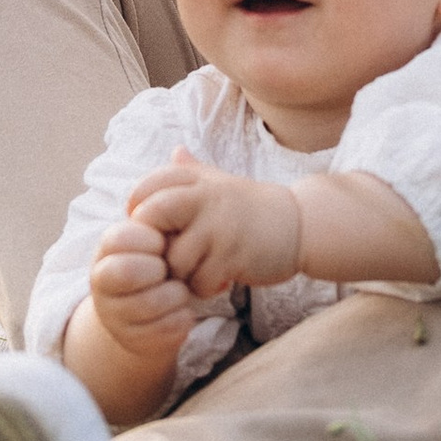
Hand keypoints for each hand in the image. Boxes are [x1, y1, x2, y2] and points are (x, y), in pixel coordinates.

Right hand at [84, 214, 201, 362]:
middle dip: (157, 269)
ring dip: (175, 295)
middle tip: (166, 270)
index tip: (160, 243)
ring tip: (178, 291)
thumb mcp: (151, 236)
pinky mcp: (132, 341)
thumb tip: (180, 167)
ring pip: (150, 303)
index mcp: (106, 250)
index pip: (119, 238)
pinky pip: (166, 328)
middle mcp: (101, 283)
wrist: (146, 312)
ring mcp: (114, 315)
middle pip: (126, 271)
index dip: (148, 239)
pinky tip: (181, 311)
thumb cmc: (154, 262)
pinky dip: (182, 319)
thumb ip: (159, 213)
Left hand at [125, 150, 303, 302]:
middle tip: (167, 257)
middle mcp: (205, 198)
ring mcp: (220, 226)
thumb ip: (194, 171)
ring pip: (174, 259)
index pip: (147, 187)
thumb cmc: (254, 207)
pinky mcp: (235, 255)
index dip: (138, 210)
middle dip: (154, 245)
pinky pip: (200, 281)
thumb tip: (174, 151)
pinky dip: (204, 289)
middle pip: (152, 217)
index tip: (150, 230)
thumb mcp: (222, 183)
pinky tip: (219, 282)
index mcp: (198, 180)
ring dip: (181, 275)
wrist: (301, 224)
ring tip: (198, 273)